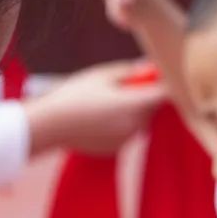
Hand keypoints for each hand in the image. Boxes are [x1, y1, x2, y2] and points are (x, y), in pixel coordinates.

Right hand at [25, 62, 165, 157]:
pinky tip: (100, 118)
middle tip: (125, 85)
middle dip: (145, 96)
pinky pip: (127, 133)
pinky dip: (121, 125)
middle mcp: (135, 125)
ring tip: (107, 102)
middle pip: (153, 108)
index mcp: (134, 104)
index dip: (165, 83)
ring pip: (140, 121)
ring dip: (133, 111)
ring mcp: (126, 140)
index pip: (165, 94)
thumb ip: (131, 72)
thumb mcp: (104, 75)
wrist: (51, 125)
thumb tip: (151, 68)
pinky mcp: (116, 149)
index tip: (158, 75)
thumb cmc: (76, 95)